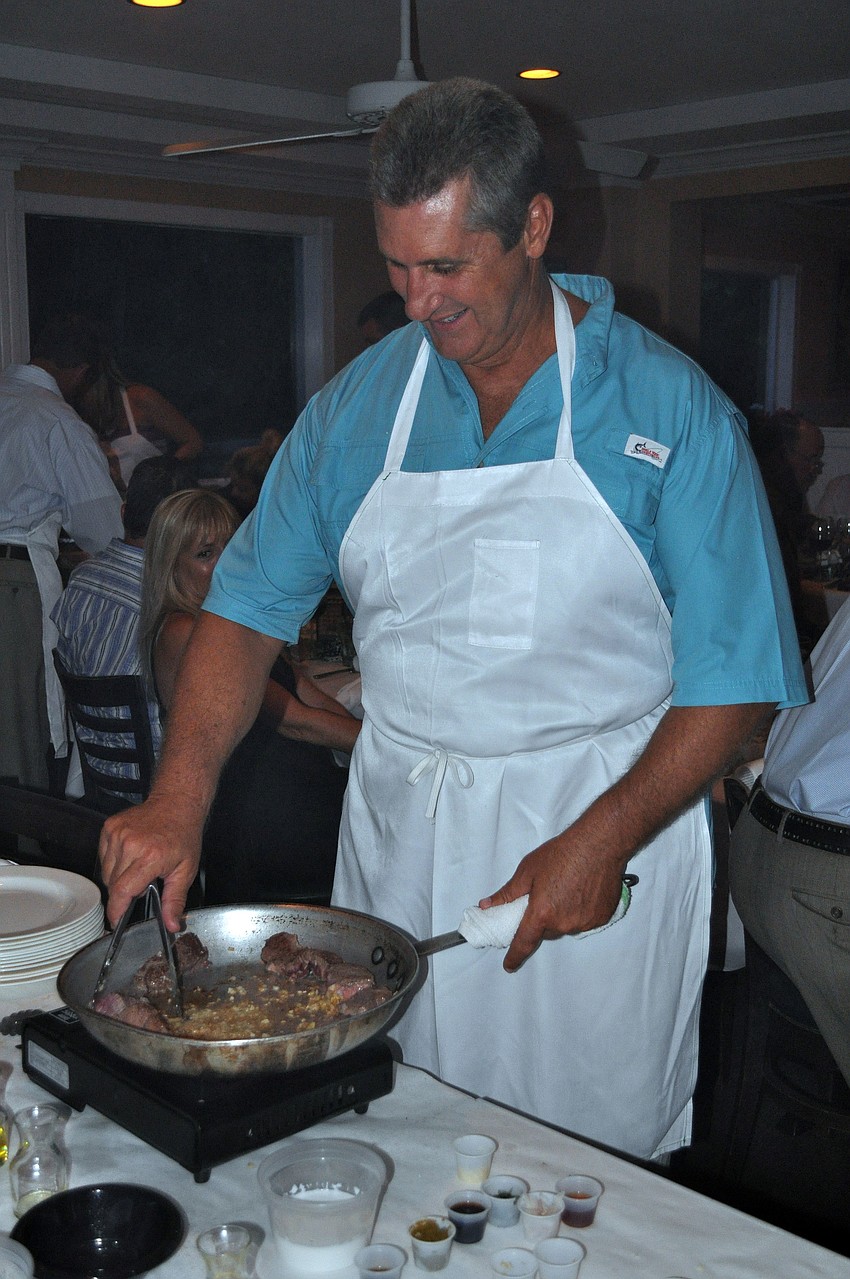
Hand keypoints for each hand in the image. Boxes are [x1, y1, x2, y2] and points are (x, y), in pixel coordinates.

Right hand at [98, 793, 202, 931]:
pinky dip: (113, 861)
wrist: (176, 803)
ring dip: (118, 877)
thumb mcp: (186, 870)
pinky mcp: (109, 827)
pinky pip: (103, 856)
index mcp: (150, 857)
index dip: (116, 910)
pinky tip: (130, 855)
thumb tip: (171, 925)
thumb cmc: (183, 835)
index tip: (116, 921)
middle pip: (113, 884)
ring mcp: (117, 833)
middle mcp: (130, 844)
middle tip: (144, 883)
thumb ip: (175, 900)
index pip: (122, 891)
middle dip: (125, 892)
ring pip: (106, 871)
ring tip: (139, 866)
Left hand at [480, 828, 625, 972]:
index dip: (514, 956)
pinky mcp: (600, 918)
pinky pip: (585, 920)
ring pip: (567, 925)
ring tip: (568, 888)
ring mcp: (584, 922)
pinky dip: (581, 910)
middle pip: (547, 931)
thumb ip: (507, 893)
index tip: (509, 965)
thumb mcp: (528, 871)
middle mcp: (563, 923)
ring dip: (563, 914)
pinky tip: (583, 890)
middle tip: (546, 897)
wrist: (598, 845)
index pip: (524, 942)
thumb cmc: (561, 854)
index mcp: (542, 913)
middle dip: (542, 919)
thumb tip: (486, 905)